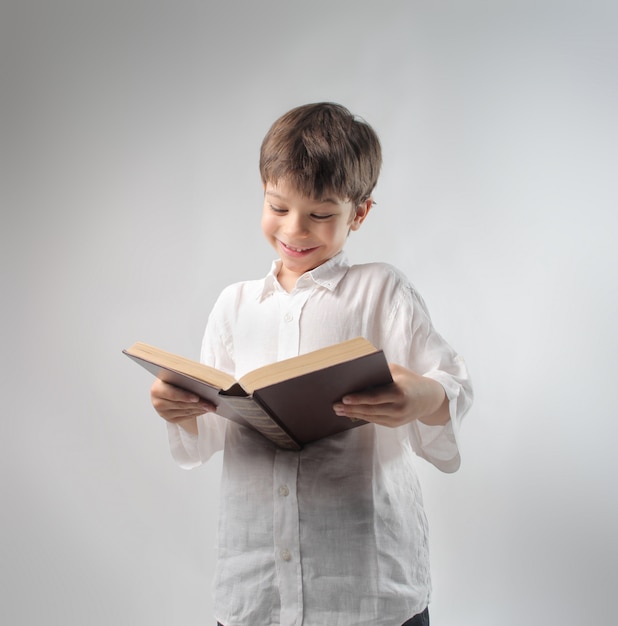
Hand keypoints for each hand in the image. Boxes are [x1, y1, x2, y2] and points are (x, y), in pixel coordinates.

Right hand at [150, 378, 215, 434]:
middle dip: (198, 404)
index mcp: (157, 389)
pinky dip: (197, 413)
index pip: (172, 394)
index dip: (184, 396)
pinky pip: (186, 417)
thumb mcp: (176, 374)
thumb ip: (185, 377)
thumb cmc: (174, 378)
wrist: (167, 387)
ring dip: (200, 409)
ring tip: (211, 406)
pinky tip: (205, 409)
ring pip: (185, 412)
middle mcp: (158, 402)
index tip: (197, 398)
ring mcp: (163, 413)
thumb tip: (203, 379)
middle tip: (211, 404)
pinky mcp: (170, 419)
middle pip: (181, 405)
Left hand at [333, 363, 449, 427]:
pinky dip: (363, 416)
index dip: (359, 399)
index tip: (344, 398)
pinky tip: (351, 413)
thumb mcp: (397, 371)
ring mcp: (397, 419)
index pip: (375, 397)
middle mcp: (399, 408)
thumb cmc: (409, 380)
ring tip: (338, 410)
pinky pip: (375, 421)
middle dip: (351, 408)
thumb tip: (356, 373)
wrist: (429, 398)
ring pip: (371, 417)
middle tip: (335, 405)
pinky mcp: (395, 424)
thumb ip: (379, 372)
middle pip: (370, 409)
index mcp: (400, 393)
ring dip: (353, 414)